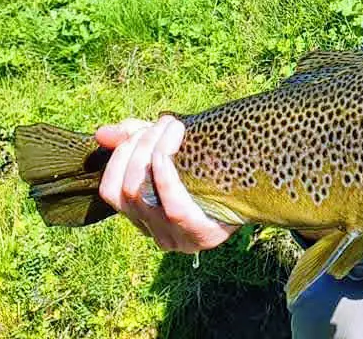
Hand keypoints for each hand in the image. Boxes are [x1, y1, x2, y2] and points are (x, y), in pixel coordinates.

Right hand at [96, 115, 238, 252]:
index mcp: (143, 215)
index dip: (120, 156)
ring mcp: (175, 239)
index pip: (111, 189)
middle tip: (166, 123)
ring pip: (143, 195)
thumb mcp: (171, 152)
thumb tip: (101, 132)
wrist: (260, 187)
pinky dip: (166, 177)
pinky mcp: (199, 236)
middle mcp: (154, 233)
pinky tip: (170, 153)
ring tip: (174, 127)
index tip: (143, 128)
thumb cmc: (210, 168)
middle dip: (141, 147)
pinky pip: (172, 207)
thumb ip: (135, 141)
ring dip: (153, 152)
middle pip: (127, 189)